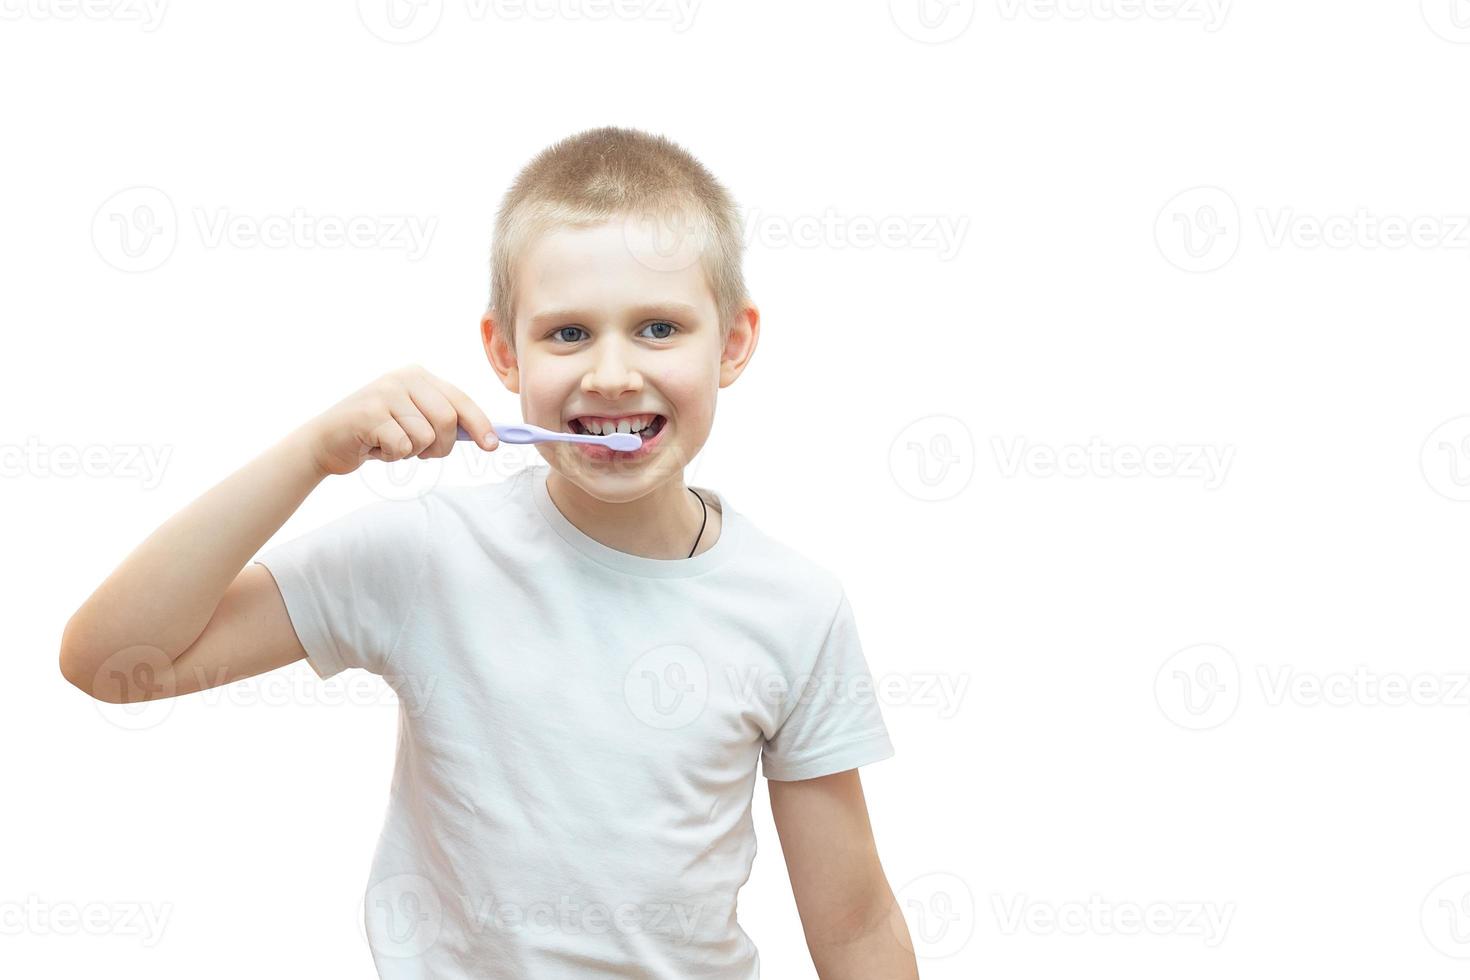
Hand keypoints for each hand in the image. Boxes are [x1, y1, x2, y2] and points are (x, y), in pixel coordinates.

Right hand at [301, 364, 497, 477]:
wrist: (325, 442)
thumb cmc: (376, 434)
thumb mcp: (413, 420)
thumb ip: (444, 421)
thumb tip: (487, 436)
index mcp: (418, 376)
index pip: (461, 400)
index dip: (480, 424)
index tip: (492, 445)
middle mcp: (403, 378)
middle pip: (448, 420)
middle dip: (440, 447)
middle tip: (418, 451)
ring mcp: (385, 393)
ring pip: (426, 437)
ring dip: (411, 452)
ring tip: (389, 444)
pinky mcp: (370, 414)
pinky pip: (403, 447)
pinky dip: (391, 456)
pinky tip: (373, 447)